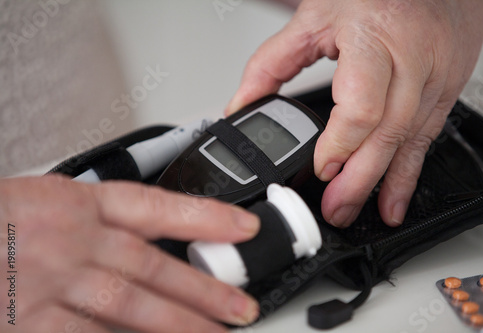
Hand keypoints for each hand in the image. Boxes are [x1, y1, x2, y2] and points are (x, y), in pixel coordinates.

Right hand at [0, 175, 259, 332]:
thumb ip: (89, 220)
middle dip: (202, 289)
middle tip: (242, 306)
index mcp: (75, 201)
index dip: (205, 216)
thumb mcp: (38, 199)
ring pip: (130, 307)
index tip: (242, 227)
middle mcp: (71, 240)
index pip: (157, 206)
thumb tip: (140, 246)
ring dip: (177, 324)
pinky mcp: (27, 320)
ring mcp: (51, 282)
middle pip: (153, 267)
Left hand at [226, 0, 482, 227]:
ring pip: (411, 141)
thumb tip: (241, 105)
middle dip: (359, 180)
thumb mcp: (312, 19)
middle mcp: (410, 58)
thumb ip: (271, 64)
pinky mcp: (448, 86)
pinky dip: (409, 171)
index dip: (340, 145)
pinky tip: (396, 197)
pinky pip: (429, 137)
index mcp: (371, 37)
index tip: (321, 169)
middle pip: (386, 133)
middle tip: (335, 209)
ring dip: (385, 184)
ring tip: (362, 212)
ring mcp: (435, 74)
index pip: (360, 106)